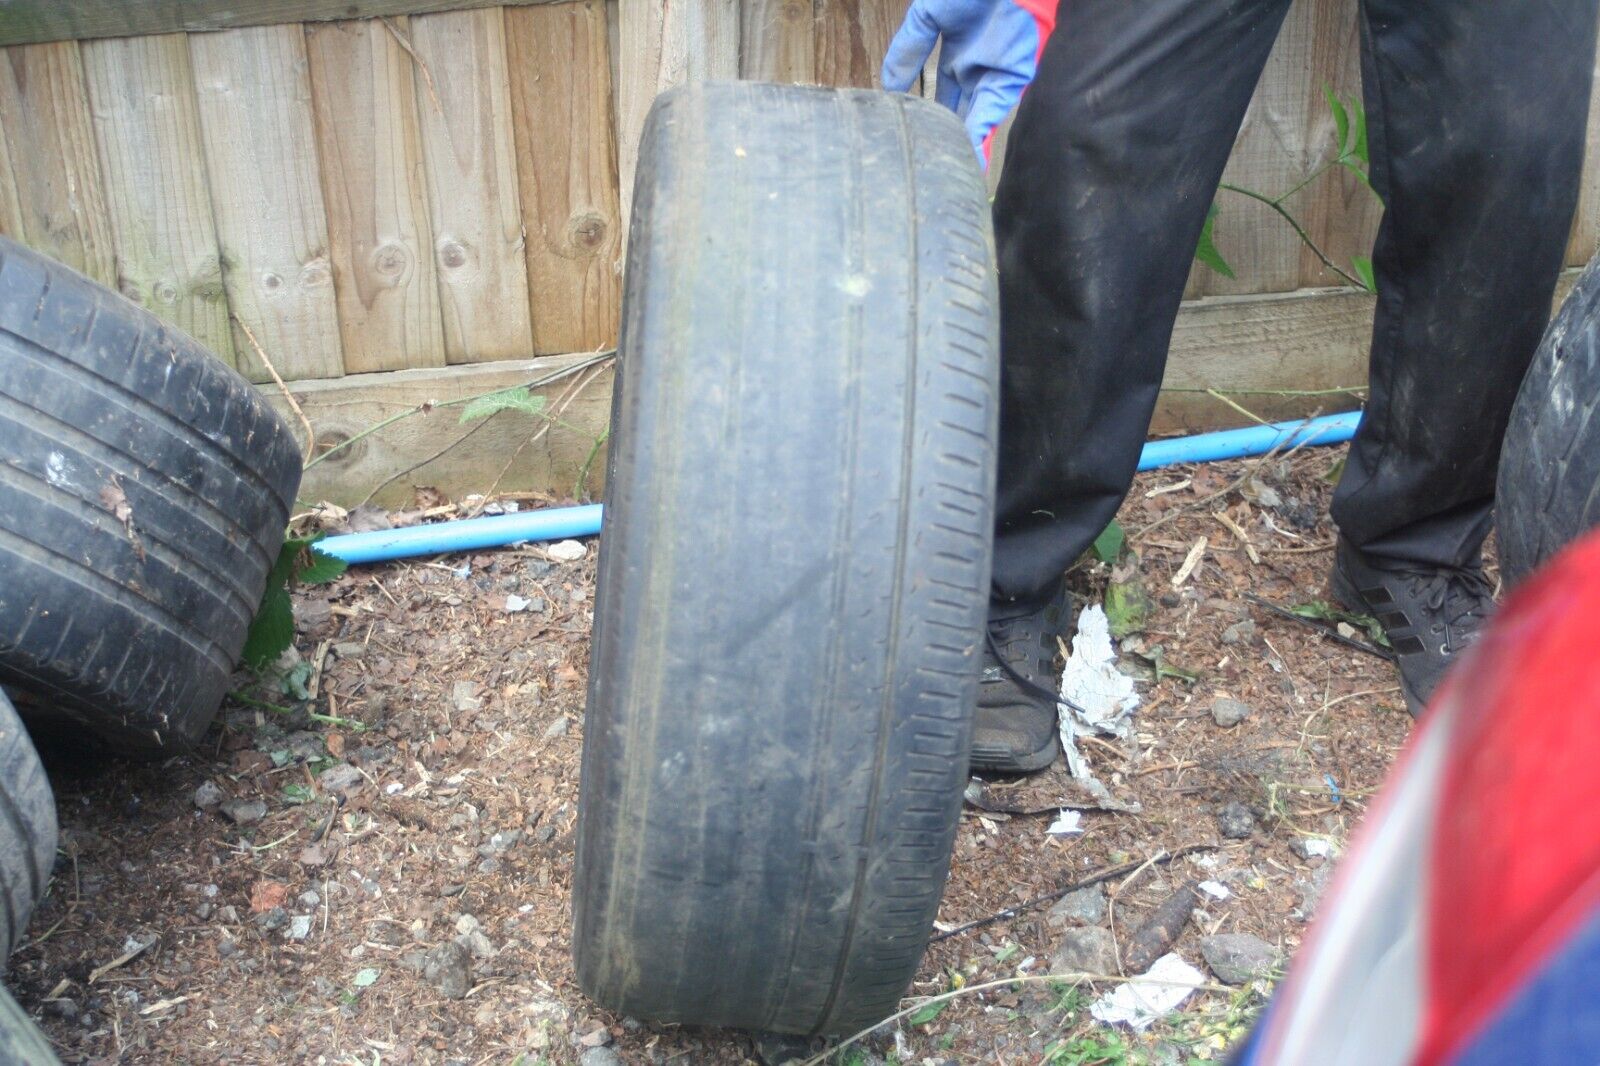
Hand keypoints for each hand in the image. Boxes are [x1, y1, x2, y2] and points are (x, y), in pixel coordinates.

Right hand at [881, 0, 1057, 164]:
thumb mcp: (926, 15)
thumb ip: (908, 50)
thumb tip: (889, 87)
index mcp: (957, 57)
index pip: (942, 98)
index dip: (929, 118)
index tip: (913, 141)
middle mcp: (978, 71)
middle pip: (961, 114)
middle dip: (948, 138)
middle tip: (929, 166)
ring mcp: (996, 76)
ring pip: (977, 119)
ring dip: (963, 145)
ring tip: (945, 173)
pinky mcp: (1013, 77)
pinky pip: (993, 111)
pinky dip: (979, 133)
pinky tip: (965, 155)